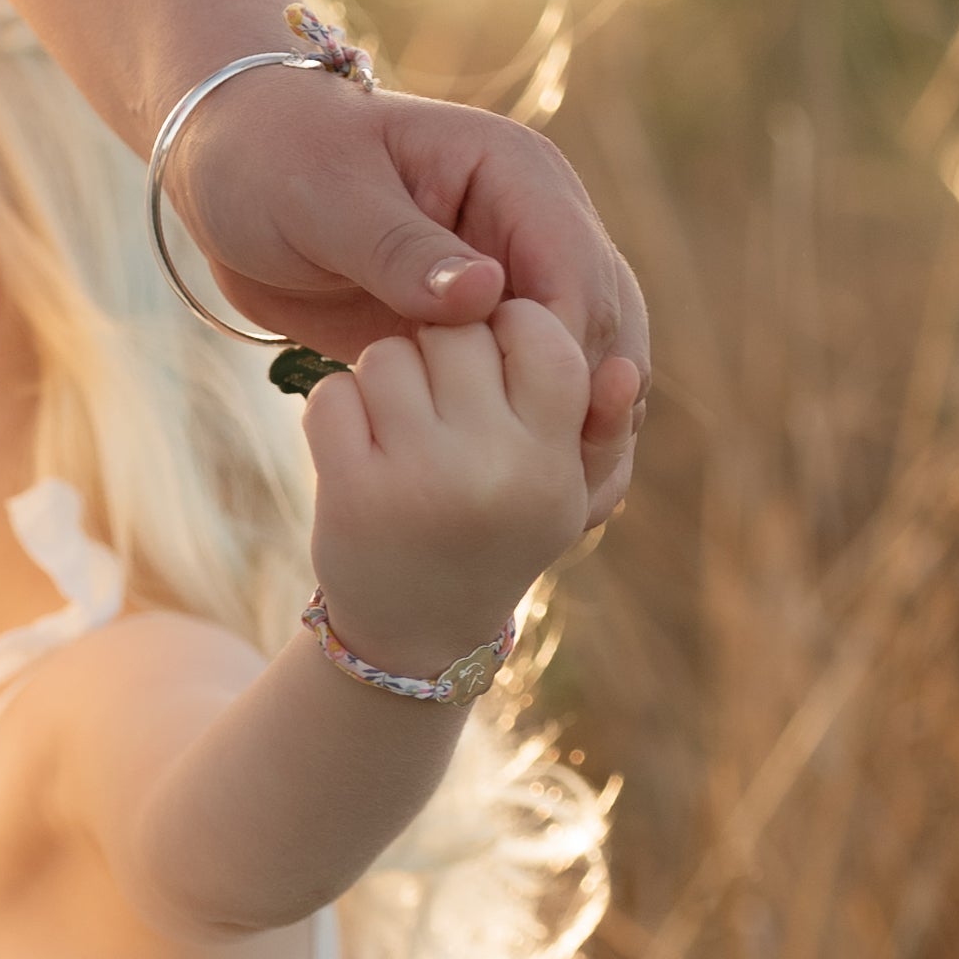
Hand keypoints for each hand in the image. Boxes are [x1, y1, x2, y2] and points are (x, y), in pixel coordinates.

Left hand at [168, 75, 647, 525]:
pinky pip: (526, 382)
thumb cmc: (270, 163)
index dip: (569, 352)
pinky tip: (532, 492)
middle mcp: (532, 222)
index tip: (548, 429)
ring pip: (576, 360)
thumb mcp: (326, 200)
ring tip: (569, 508)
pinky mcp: (476, 324)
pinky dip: (534, 431)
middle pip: (598, 322)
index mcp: (515, 173)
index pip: (576, 271)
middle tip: (572, 490)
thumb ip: (401, 249)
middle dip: (591, 402)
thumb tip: (485, 297)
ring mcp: (509, 275)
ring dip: (574, 427)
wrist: (228, 170)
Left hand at [299, 302, 592, 680]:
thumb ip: (602, 427)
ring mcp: (415, 481)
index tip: (496, 348)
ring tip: (403, 419)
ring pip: (389, 356)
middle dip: (445, 346)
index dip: (513, 325)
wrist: (418, 633)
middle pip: (458, 333)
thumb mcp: (566, 493)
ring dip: (388, 375)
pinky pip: (333, 394)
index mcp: (549, 465)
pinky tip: (358, 440)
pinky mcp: (349, 493)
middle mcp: (488, 471)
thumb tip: (624, 369)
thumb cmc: (501, 537)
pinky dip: (338, 407)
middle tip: (443, 390)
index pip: (541, 336)